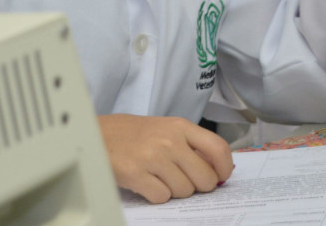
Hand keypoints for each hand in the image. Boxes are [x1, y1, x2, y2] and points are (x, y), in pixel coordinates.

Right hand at [98, 114, 233, 203]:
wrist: (100, 134)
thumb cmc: (137, 134)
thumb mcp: (168, 129)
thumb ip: (192, 145)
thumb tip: (219, 168)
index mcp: (181, 127)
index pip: (218, 148)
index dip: (225, 167)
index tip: (222, 177)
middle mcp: (170, 141)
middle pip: (205, 177)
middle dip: (200, 186)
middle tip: (188, 181)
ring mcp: (153, 158)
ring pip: (184, 190)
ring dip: (176, 190)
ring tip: (161, 177)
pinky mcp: (136, 174)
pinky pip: (162, 197)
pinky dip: (158, 195)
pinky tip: (148, 183)